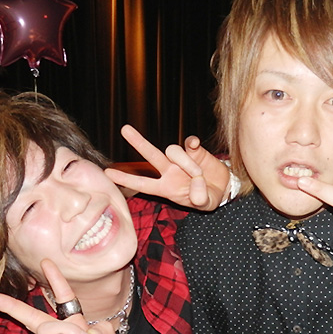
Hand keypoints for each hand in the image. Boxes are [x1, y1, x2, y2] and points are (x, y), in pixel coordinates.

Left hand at [105, 124, 230, 210]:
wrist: (225, 187)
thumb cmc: (209, 198)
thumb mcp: (205, 204)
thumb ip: (201, 198)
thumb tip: (197, 183)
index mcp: (166, 188)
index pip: (142, 183)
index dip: (126, 179)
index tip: (108, 173)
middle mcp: (170, 171)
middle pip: (151, 155)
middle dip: (138, 142)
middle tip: (124, 129)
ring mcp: (181, 159)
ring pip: (173, 152)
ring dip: (186, 163)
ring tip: (199, 175)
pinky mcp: (194, 150)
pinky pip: (188, 143)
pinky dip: (191, 143)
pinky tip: (195, 145)